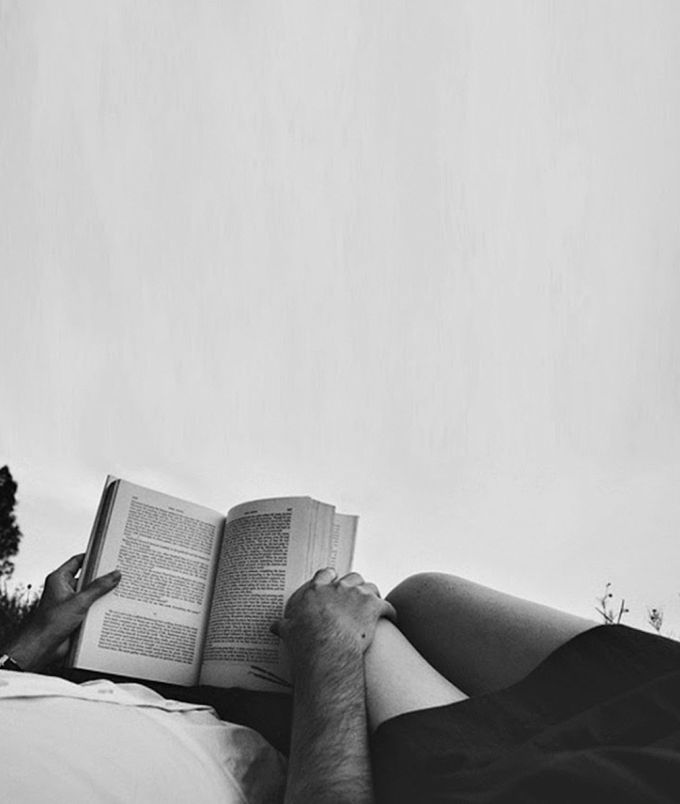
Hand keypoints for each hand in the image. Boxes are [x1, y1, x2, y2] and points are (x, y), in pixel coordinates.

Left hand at [4, 554, 120, 671]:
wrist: (42, 648)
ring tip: (122, 588)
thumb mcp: (79, 601)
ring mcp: (70, 602)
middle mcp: (64, 589)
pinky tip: (115, 606)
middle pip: (87, 578)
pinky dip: (101, 606)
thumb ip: (98, 587)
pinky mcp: (75, 615)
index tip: (108, 554)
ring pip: (91, 593)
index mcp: (60, 579)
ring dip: (103, 593)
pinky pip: (91, 607)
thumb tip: (115, 574)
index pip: (78, 561)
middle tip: (120, 571)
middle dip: (102, 577)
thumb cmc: (51, 622)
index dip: (93, 557)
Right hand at [271, 569, 395, 665]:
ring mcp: (357, 595)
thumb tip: (274, 626)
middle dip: (355, 585)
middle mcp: (338, 587)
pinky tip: (392, 617)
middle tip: (356, 596)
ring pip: (370, 587)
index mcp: (317, 590)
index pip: (326, 574)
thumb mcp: (290, 631)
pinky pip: (387, 605)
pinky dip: (390, 611)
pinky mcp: (374, 606)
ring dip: (373, 595)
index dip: (332, 578)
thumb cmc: (306, 642)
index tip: (334, 584)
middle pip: (352, 577)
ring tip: (374, 604)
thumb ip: (284, 625)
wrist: (327, 651)